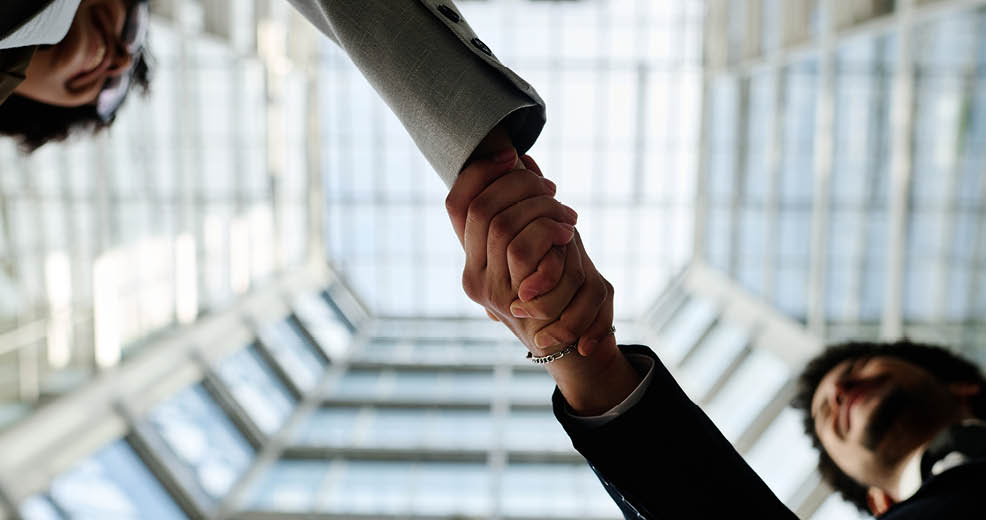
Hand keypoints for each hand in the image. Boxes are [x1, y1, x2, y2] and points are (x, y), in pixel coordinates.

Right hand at [446, 152, 613, 355]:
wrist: (567, 342)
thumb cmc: (557, 288)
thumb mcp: (537, 245)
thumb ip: (526, 209)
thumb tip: (524, 161)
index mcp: (471, 257)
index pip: (456, 203)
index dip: (479, 173)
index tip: (511, 155)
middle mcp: (472, 274)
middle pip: (481, 209)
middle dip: (519, 186)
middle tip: (552, 187)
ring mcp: (489, 289)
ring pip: (502, 225)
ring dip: (540, 208)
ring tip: (566, 212)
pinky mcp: (511, 299)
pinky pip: (522, 249)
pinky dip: (546, 230)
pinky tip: (567, 232)